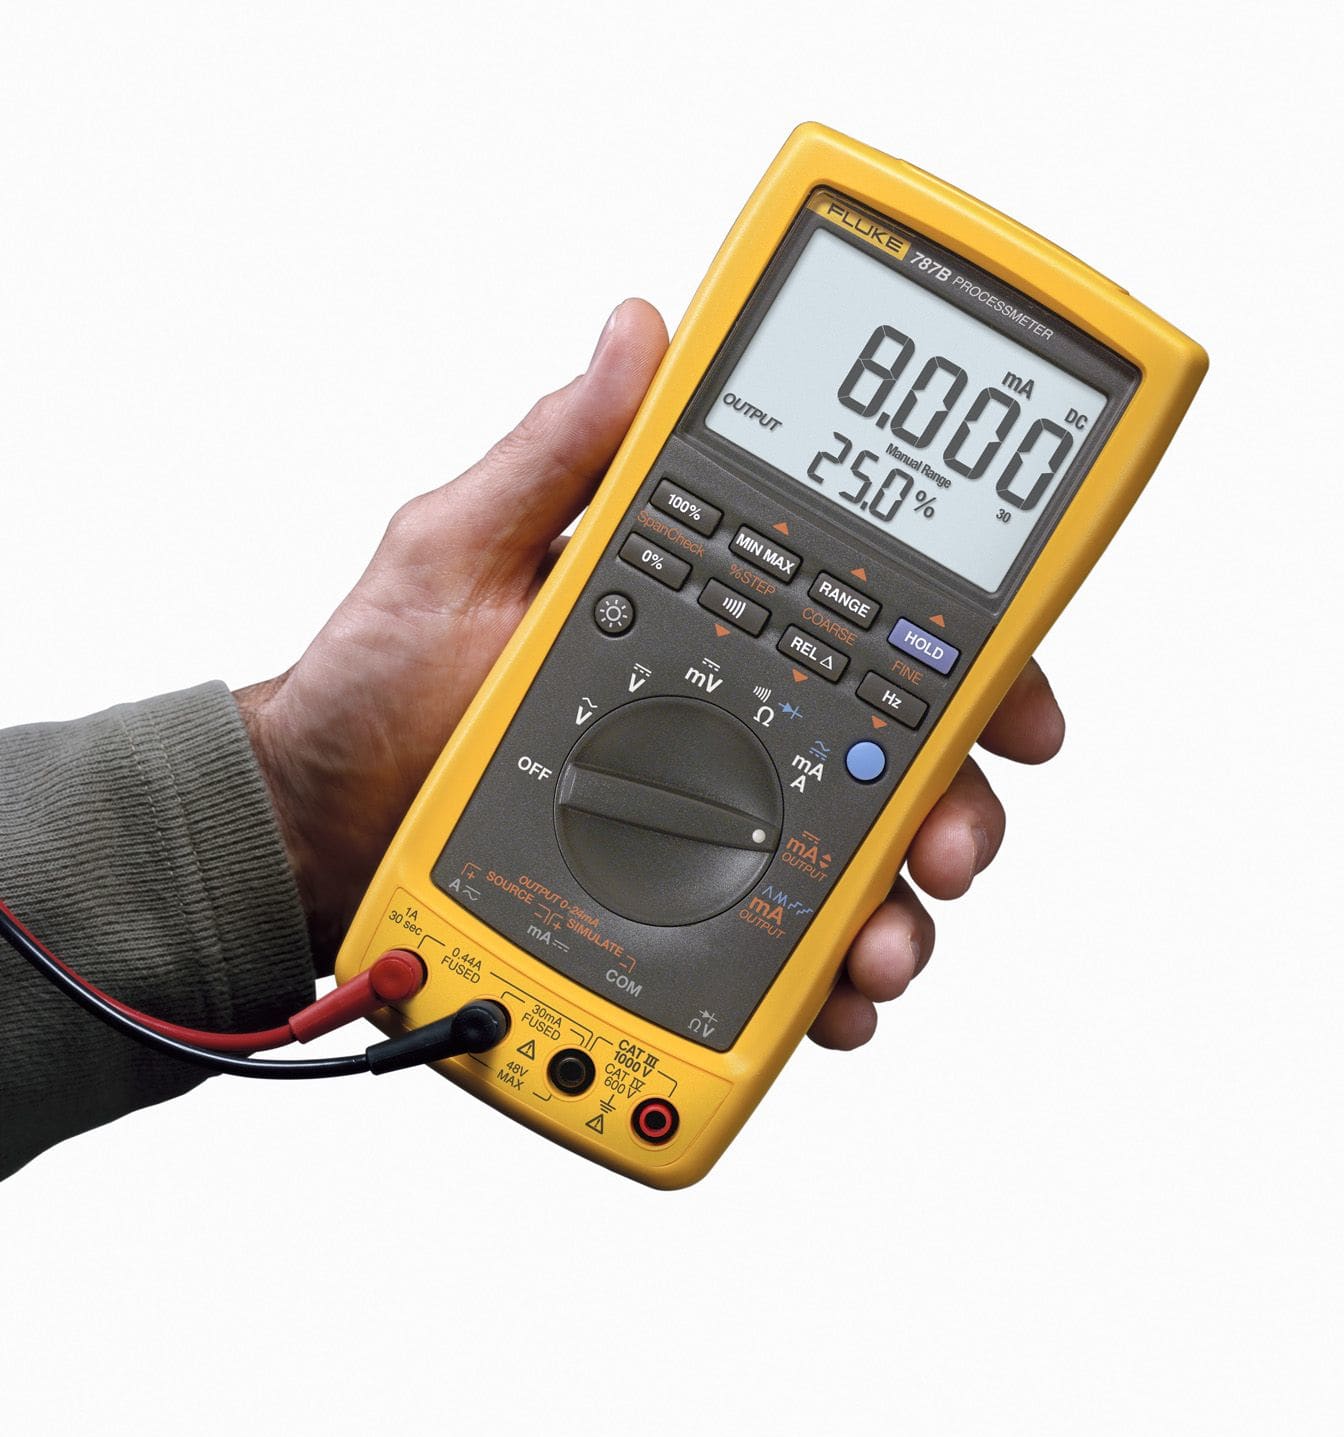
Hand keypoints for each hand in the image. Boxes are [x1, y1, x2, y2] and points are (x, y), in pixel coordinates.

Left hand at [236, 300, 1064, 1045]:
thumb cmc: (378, 684)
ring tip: (884, 947)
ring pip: (855, 871)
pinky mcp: (675, 926)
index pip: (869, 633)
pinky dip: (823, 984)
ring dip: (902, 911)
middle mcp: (724, 733)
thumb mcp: (459, 549)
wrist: (309, 829)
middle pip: (894, 765)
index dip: (965, 661)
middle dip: (955, 805)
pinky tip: (832, 1001)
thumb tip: (636, 328)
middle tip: (954, 844)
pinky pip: (778, 958)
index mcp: (704, 632)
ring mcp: (705, 837)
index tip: (1015, 705)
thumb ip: (556, 452)